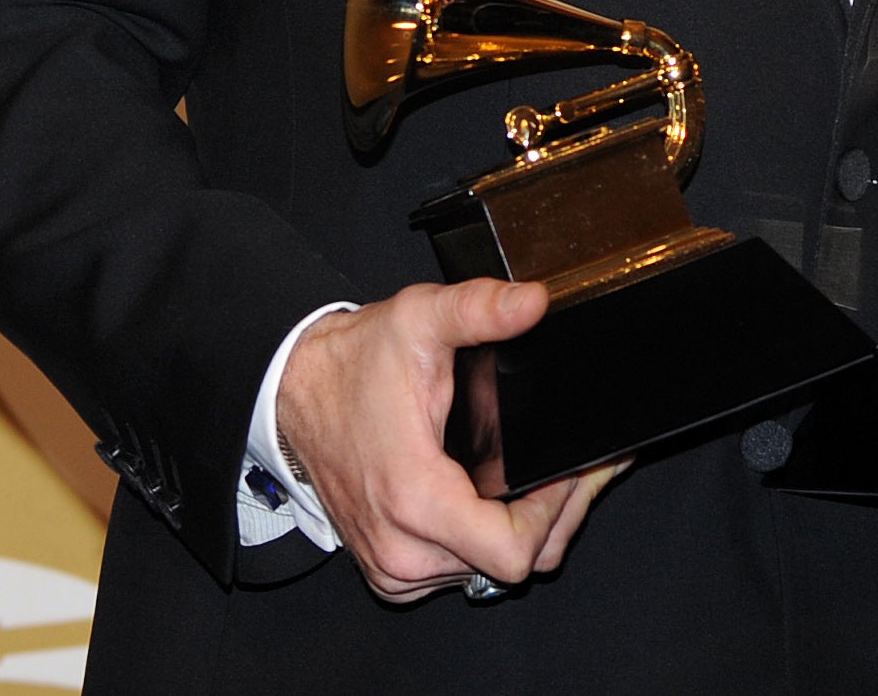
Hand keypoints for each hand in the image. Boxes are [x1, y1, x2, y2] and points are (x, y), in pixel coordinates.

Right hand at [275, 281, 621, 602]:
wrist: (297, 391)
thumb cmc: (354, 365)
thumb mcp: (419, 320)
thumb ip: (479, 309)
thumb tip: (533, 303)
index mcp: (416, 499)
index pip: (513, 549)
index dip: (557, 509)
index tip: (570, 468)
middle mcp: (403, 549)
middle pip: (515, 566)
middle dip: (558, 515)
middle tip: (581, 468)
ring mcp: (396, 568)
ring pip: (492, 575)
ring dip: (529, 531)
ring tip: (551, 479)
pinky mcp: (391, 571)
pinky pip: (463, 575)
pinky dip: (491, 543)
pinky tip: (509, 499)